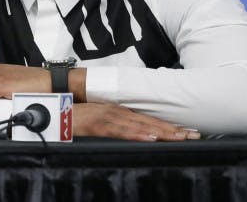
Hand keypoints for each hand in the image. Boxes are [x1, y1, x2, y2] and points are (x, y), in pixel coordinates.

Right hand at [73, 103, 199, 140]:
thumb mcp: (98, 119)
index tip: (187, 131)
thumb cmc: (74, 116)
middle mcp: (116, 112)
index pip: (149, 120)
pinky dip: (136, 134)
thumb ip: (116, 124)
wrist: (52, 109)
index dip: (169, 126)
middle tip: (194, 135)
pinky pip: (120, 131)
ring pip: (139, 126)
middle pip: (149, 122)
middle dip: (172, 129)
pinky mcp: (97, 125)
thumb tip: (136, 131)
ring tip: (179, 136)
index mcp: (118, 112)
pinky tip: (150, 137)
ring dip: (160, 131)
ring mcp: (107, 117)